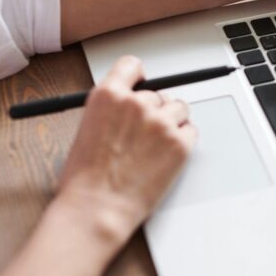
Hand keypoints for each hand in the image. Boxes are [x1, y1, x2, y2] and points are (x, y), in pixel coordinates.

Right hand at [55, 56, 196, 244]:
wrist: (96, 209)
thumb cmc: (85, 179)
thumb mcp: (87, 129)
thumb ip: (111, 111)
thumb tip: (130, 106)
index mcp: (108, 95)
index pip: (131, 66)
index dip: (138, 77)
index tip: (142, 84)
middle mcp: (137, 103)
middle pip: (158, 93)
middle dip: (154, 110)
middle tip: (144, 135)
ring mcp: (161, 122)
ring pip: (179, 108)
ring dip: (172, 122)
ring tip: (156, 146)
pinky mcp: (180, 144)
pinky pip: (191, 131)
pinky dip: (183, 141)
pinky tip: (166, 156)